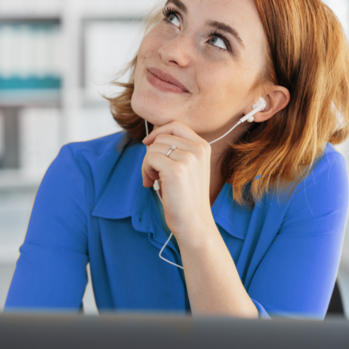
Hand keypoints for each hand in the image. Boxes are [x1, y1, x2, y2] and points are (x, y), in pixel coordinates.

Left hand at [142, 121, 214, 241]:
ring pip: (153, 147)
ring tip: (153, 180)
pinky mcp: (176, 170)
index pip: (175, 125)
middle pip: (161, 136)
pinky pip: (150, 158)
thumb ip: (177, 150)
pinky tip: (150, 183)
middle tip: (152, 173)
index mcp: (203, 146)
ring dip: (147, 164)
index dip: (158, 132)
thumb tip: (150, 138)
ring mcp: (188, 158)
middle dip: (151, 153)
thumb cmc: (186, 197)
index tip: (148, 144)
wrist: (194, 222)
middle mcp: (198, 149)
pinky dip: (145, 170)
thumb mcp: (187, 167)